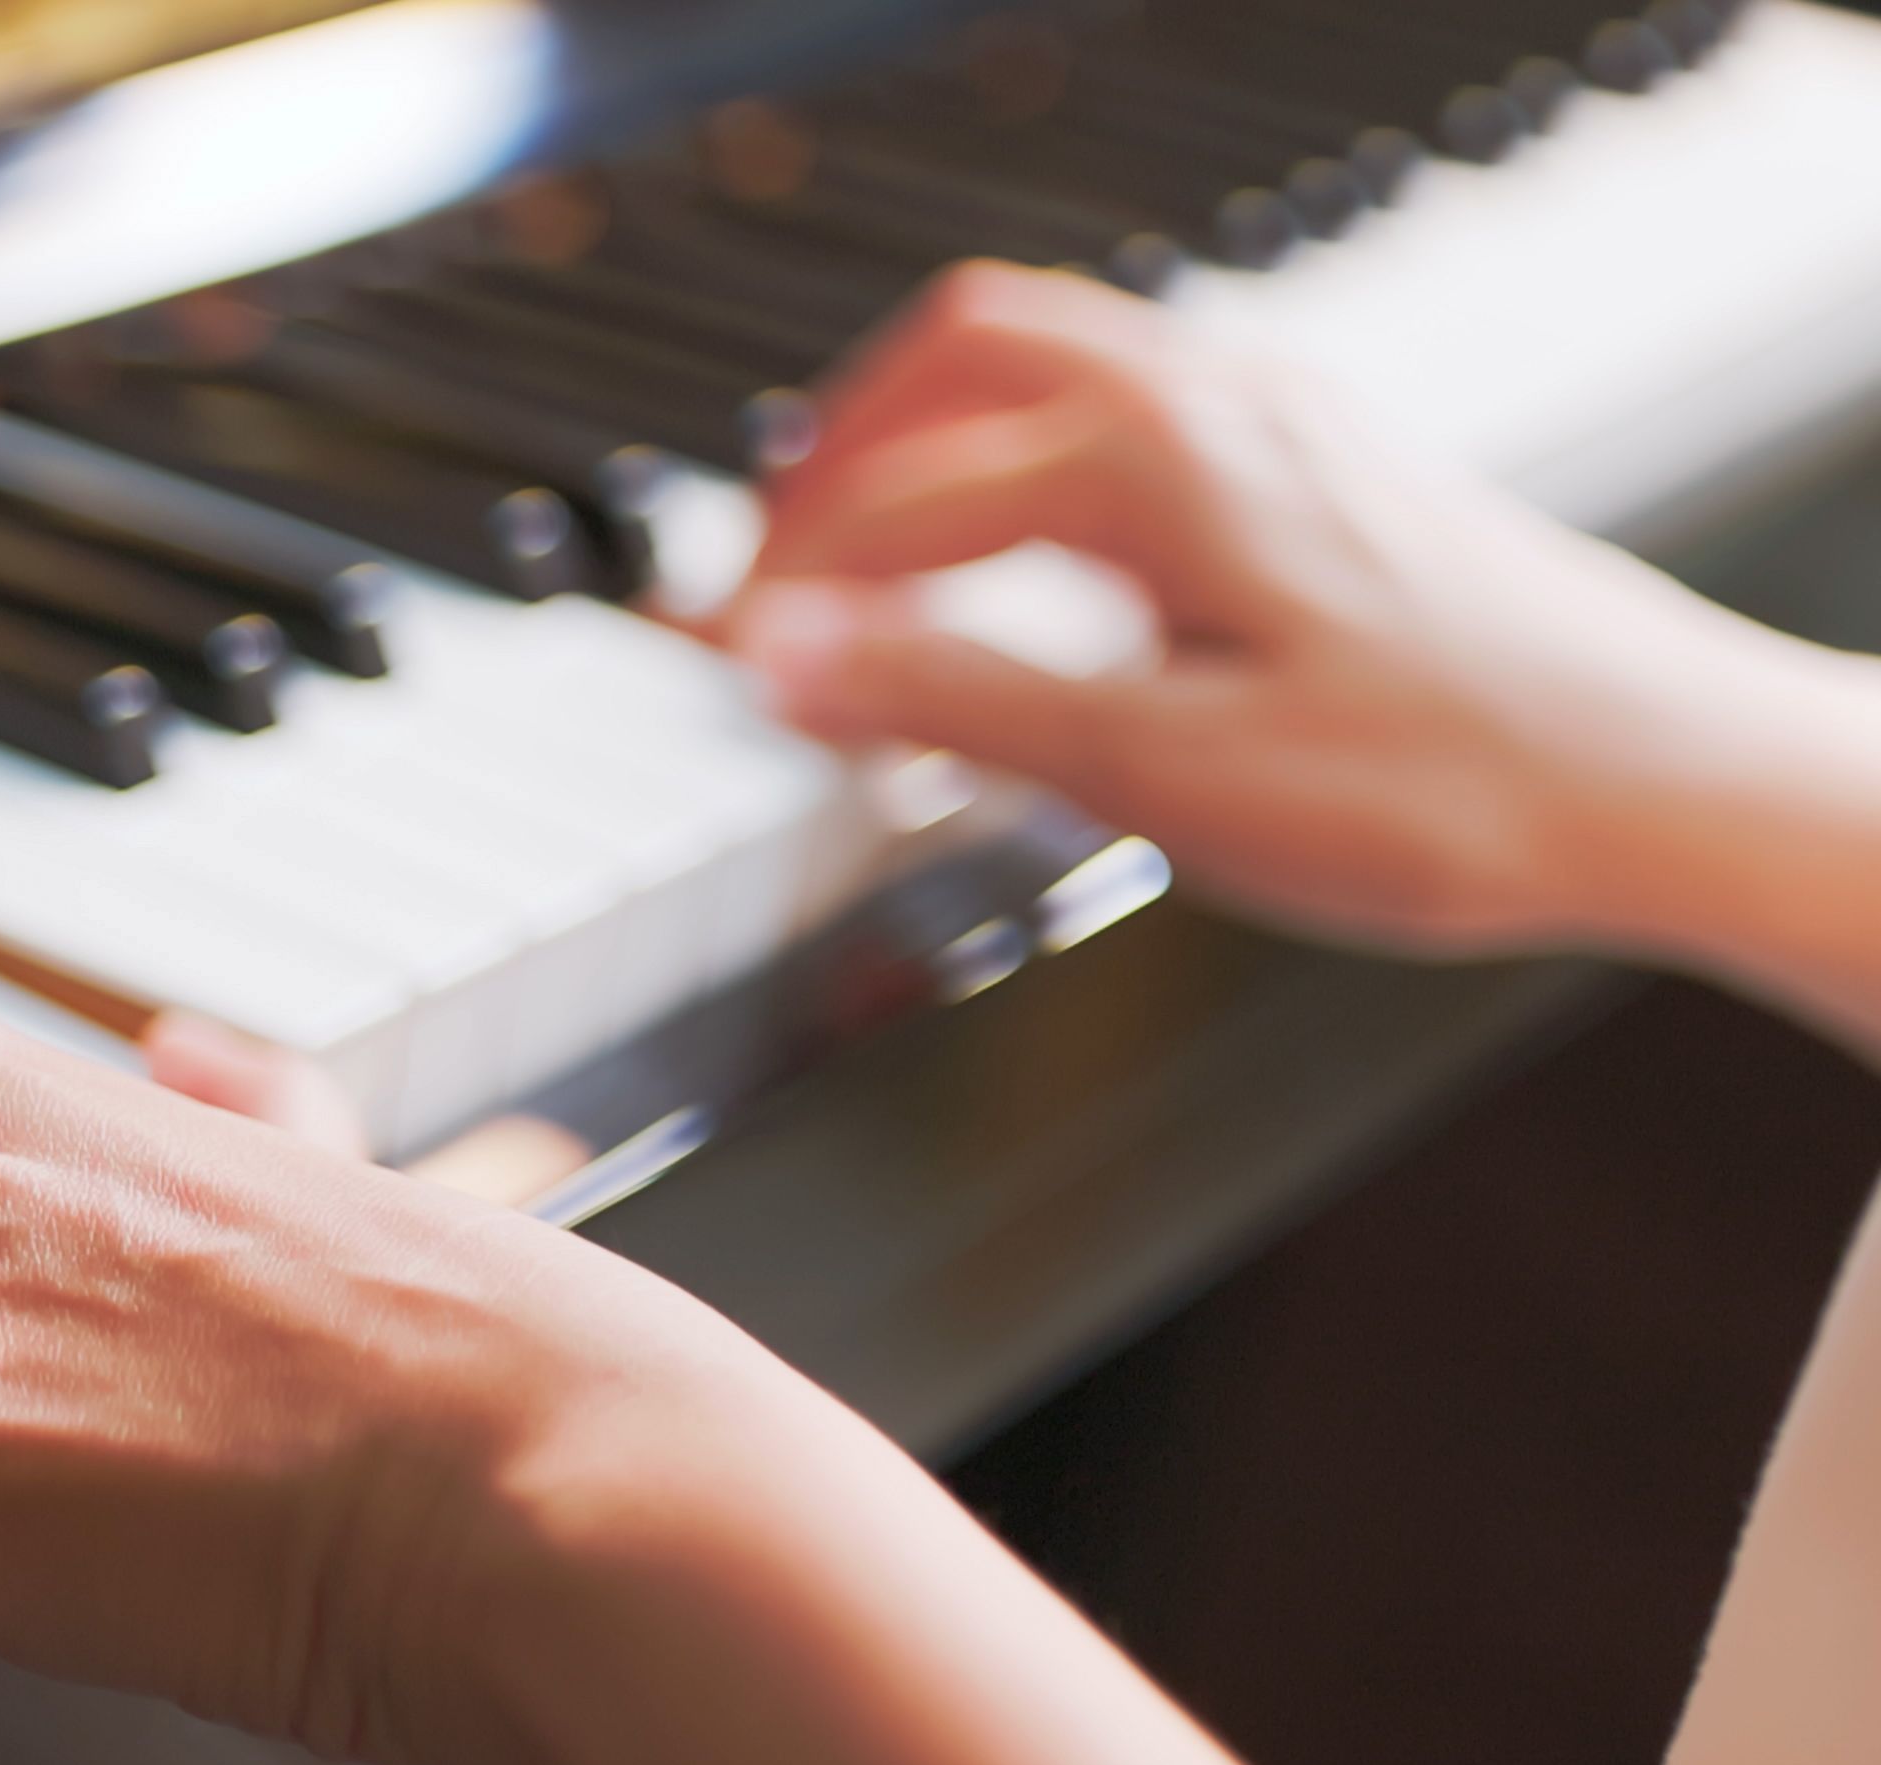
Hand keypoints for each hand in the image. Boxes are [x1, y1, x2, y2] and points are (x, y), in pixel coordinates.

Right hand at [724, 260, 1880, 961]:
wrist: (1673, 789)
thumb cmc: (1450, 791)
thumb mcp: (1162, 771)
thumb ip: (952, 700)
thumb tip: (780, 657)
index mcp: (1154, 464)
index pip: (900, 503)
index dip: (786, 590)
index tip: (715, 668)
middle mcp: (1217, 405)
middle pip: (967, 351)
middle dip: (845, 448)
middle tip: (773, 560)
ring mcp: (1286, 422)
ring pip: (1064, 356)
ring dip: (946, 433)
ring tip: (880, 546)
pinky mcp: (1336, 467)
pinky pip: (1145, 399)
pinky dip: (1044, 452)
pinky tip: (1050, 559)